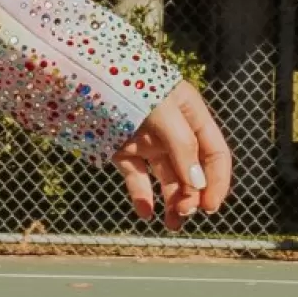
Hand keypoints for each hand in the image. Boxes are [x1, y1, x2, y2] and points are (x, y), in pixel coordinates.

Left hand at [113, 83, 231, 230]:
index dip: (216, 181)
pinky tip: (145, 212)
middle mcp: (172, 130)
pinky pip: (137, 177)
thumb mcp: (163, 112)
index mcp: (190, 115)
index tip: (210, 207)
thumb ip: (182, 146)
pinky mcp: (122, 149)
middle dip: (192, 195)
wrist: (81, 72)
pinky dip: (142, 196)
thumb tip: (197, 185)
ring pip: (167, 178)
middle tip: (183, 213)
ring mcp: (147, 140)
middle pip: (192, 171)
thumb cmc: (129, 85)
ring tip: (170, 224)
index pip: (214, 154)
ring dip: (172, 201)